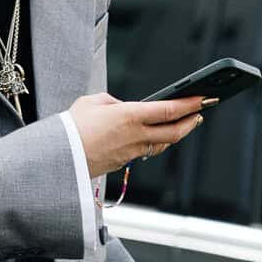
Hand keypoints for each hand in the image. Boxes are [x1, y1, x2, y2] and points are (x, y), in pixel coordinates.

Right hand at [68, 93, 210, 179]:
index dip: (190, 104)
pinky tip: (155, 137)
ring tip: (183, 125)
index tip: (203, 98)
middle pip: (174, 132)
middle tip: (201, 113)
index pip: (169, 110)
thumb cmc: (71, 128)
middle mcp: (135, 136)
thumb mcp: (91, 102)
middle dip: (191, 122)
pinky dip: (154, 143)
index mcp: (130, 116)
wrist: (59, 158)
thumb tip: (120, 107)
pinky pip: (144, 152)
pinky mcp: (121, 163)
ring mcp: (130, 152)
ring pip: (161, 144)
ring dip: (175, 134)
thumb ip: (111, 101)